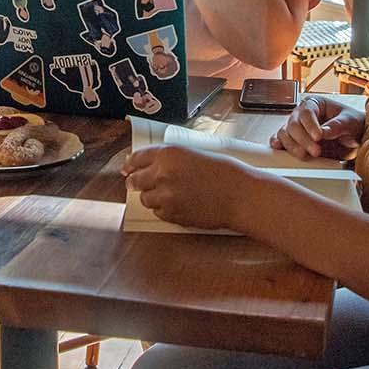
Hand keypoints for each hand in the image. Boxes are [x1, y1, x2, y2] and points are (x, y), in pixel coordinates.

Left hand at [124, 145, 257, 229]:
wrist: (240, 195)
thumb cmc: (224, 173)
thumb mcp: (194, 154)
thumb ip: (170, 159)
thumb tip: (148, 165)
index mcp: (169, 154)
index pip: (137, 158)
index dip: (131, 164)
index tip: (128, 168)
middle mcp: (163, 173)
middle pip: (135, 180)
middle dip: (135, 182)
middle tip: (138, 183)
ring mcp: (165, 196)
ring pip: (145, 199)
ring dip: (153, 197)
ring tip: (171, 194)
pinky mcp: (171, 214)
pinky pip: (158, 212)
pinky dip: (164, 209)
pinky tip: (180, 203)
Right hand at [271, 96, 364, 159]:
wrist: (354, 137)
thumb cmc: (352, 124)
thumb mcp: (350, 122)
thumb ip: (337, 126)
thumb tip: (323, 132)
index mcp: (314, 104)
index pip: (306, 112)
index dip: (310, 125)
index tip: (319, 137)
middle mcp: (301, 114)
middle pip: (293, 124)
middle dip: (303, 139)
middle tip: (316, 151)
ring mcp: (295, 128)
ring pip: (284, 134)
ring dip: (293, 146)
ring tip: (306, 156)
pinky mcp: (293, 141)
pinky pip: (281, 141)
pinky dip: (280, 146)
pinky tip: (281, 149)